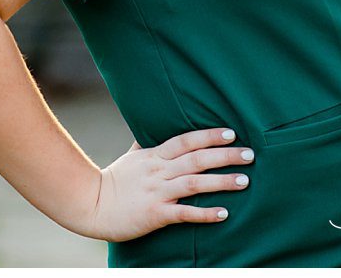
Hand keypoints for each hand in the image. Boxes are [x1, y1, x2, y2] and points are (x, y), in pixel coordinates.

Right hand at [73, 128, 252, 242]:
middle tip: (250, 154)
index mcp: (154, 157)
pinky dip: (204, 213)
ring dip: (221, 182)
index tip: (231, 133)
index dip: (208, 136)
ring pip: (194, 183)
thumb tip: (150, 127)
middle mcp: (158, 172)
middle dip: (225, 156)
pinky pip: (184, 213)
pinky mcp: (155, 214)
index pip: (185, 141)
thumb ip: (145, 144)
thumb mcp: (130, 159)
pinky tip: (223, 213)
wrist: (91, 205)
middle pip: (196, 159)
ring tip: (244, 181)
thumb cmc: (113, 181)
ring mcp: (157, 192)